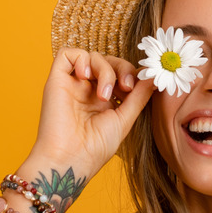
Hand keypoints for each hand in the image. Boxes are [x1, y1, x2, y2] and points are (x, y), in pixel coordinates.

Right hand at [23, 48, 154, 179]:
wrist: (71, 158)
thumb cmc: (96, 147)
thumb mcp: (125, 118)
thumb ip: (139, 96)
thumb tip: (154, 77)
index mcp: (104, 100)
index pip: (121, 74)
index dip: (132, 75)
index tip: (141, 86)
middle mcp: (88, 90)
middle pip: (109, 62)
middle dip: (122, 69)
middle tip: (127, 87)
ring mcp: (73, 84)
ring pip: (93, 57)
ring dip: (105, 70)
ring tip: (104, 95)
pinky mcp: (57, 80)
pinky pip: (68, 54)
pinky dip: (81, 59)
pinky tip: (85, 76)